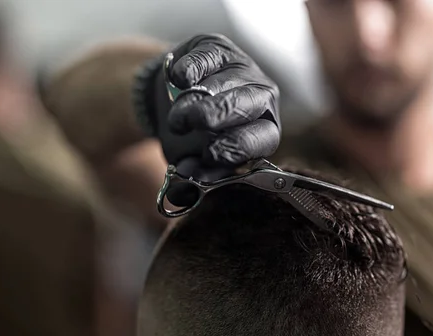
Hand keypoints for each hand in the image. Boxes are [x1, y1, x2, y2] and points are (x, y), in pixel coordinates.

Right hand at [148, 34, 280, 204]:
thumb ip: (188, 180)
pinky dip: (189, 71)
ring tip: (175, 116)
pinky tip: (177, 82)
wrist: (170, 100)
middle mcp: (261, 99)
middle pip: (247, 104)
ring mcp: (242, 69)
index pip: (261, 140)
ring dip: (193, 100)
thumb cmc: (189, 139)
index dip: (236, 148)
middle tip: (183, 125)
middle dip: (214, 116)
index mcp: (262, 133)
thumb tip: (182, 192)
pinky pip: (206, 57)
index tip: (209, 155)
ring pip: (225, 82)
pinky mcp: (218, 48)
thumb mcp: (189, 162)